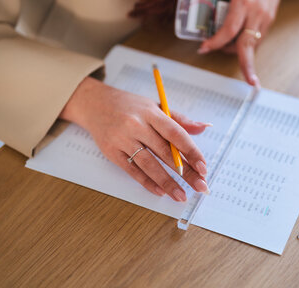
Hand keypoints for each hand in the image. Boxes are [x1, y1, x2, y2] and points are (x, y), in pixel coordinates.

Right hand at [60, 77, 210, 201]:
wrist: (94, 103)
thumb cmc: (130, 106)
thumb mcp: (155, 106)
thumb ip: (179, 119)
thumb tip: (204, 128)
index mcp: (151, 112)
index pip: (175, 134)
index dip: (191, 151)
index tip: (203, 167)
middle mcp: (136, 125)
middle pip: (165, 152)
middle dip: (185, 172)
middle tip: (200, 186)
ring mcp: (122, 139)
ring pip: (149, 164)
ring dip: (167, 182)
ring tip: (181, 195)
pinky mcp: (111, 152)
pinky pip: (132, 171)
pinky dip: (147, 182)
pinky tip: (160, 191)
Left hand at [192, 0, 298, 85]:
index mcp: (245, 1)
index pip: (230, 29)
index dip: (217, 42)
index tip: (204, 48)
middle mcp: (257, 12)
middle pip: (249, 45)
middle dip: (248, 66)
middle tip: (250, 84)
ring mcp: (265, 17)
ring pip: (253, 44)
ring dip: (240, 53)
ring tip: (222, 48)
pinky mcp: (269, 19)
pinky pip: (257, 38)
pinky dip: (247, 46)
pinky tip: (236, 43)